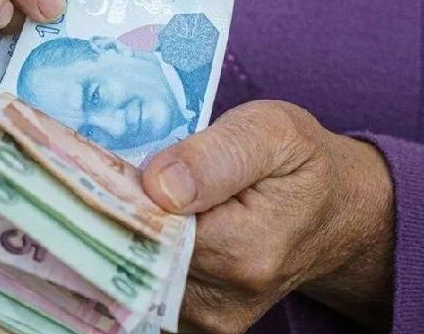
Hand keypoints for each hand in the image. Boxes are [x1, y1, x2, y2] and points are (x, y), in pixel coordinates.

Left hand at [142, 101, 393, 332]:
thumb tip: (158, 186)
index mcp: (242, 249)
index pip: (147, 226)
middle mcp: (222, 298)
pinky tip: (160, 226)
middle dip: (123, 212)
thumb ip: (217, 155)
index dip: (123, 193)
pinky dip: (144, 254)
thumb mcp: (272, 132)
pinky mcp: (201, 321)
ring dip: (132, 232)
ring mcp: (210, 317)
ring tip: (149, 198)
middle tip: (125, 175)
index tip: (110, 166)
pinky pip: (150, 286)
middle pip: (136, 253)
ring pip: (137, 272)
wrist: (335, 214)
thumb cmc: (302, 165)